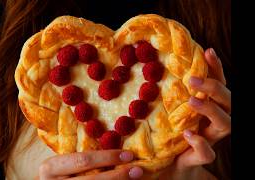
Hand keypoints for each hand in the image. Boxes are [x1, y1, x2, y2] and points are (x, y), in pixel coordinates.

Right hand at [37, 150, 142, 179]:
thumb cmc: (57, 175)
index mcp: (50, 167)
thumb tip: (116, 149)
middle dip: (118, 175)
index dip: (108, 157)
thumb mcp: (62, 165)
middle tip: (138, 170)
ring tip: (136, 178)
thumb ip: (80, 159)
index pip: (83, 160)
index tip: (128, 154)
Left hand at [157, 48, 230, 179]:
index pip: (218, 85)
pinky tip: (186, 134)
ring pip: (225, 124)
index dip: (216, 68)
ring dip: (210, 110)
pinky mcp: (199, 158)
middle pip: (228, 102)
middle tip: (191, 79)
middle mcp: (212, 123)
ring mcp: (209, 140)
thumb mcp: (168, 111)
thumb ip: (169, 95)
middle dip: (214, 87)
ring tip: (191, 101)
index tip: (207, 51)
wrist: (167, 167)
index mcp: (207, 108)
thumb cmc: (167, 134)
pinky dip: (199, 142)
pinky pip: (207, 152)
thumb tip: (156, 65)